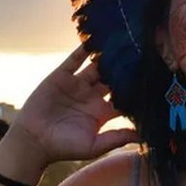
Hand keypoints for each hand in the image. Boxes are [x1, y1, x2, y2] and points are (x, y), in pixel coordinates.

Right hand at [7, 45, 137, 165]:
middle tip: (141, 53)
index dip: (135, 89)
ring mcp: (77, 84)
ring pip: (96, 66)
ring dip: (107, 56)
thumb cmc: (64, 147)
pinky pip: (74, 59)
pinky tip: (94, 37)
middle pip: (112, 78)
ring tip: (121, 41)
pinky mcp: (62, 76)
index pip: (123, 97)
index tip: (152, 78)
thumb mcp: (94, 146)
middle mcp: (92, 95)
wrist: (33, 141)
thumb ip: (117, 138)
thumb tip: (145, 135)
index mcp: (102, 112)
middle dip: (124, 68)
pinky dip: (83, 49)